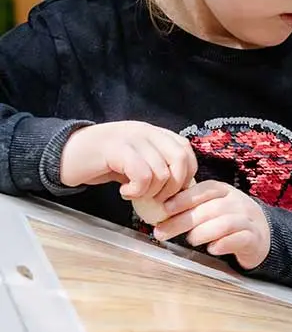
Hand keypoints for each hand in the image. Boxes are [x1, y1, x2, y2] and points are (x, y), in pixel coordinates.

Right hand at [60, 122, 196, 199]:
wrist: (65, 155)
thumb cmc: (102, 162)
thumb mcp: (135, 162)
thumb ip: (157, 168)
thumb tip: (180, 189)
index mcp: (154, 133)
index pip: (186, 151)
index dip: (185, 175)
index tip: (170, 193)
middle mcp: (146, 131)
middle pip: (180, 159)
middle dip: (174, 187)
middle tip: (157, 200)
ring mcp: (131, 138)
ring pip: (162, 171)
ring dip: (151, 192)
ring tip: (135, 195)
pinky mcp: (116, 149)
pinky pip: (142, 174)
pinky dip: (137, 190)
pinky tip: (124, 193)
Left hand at [153, 180, 270, 269]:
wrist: (261, 233)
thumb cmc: (228, 219)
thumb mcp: (212, 207)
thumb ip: (192, 207)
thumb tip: (157, 211)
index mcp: (223, 191)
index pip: (203, 190)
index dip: (183, 198)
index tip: (163, 209)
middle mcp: (236, 202)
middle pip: (209, 208)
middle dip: (182, 221)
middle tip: (161, 233)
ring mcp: (247, 220)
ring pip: (225, 223)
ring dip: (203, 232)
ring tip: (190, 240)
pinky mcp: (254, 238)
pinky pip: (239, 239)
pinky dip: (223, 244)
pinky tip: (211, 249)